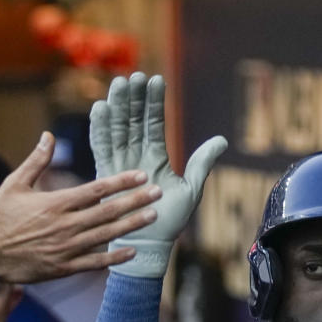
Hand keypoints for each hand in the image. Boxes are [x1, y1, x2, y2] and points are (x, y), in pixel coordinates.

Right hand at [0, 132, 162, 283]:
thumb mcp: (14, 184)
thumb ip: (36, 161)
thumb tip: (48, 135)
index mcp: (55, 202)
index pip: (96, 189)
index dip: (121, 181)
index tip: (141, 174)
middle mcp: (65, 225)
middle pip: (108, 211)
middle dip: (136, 201)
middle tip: (158, 193)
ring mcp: (66, 248)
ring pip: (106, 235)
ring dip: (132, 225)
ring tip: (153, 216)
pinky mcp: (64, 267)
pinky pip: (95, 262)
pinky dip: (115, 258)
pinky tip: (133, 251)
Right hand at [90, 72, 226, 277]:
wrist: (150, 245)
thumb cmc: (170, 222)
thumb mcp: (191, 189)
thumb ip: (202, 163)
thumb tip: (221, 139)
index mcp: (155, 158)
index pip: (154, 124)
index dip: (155, 103)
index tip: (156, 80)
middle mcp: (136, 158)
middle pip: (133, 122)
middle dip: (133, 98)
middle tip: (134, 75)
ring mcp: (120, 165)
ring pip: (117, 130)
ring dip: (117, 108)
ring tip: (119, 85)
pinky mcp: (107, 176)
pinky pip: (101, 149)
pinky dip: (100, 130)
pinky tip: (100, 109)